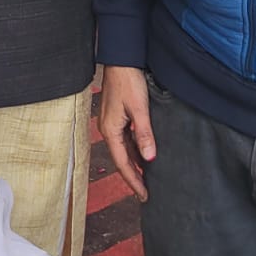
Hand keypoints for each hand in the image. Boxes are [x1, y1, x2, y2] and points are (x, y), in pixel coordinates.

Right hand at [100, 66, 154, 200]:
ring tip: (147, 178)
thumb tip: (148, 159)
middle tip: (147, 192)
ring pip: (123, 150)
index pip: (123, 163)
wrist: (121, 60)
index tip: (145, 196)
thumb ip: (144, 134)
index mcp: (110, 130)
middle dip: (133, 176)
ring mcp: (111, 123)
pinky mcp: (116, 116)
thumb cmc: (128, 81)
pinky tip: (143, 154)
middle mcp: (107, 129)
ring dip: (134, 163)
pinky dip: (134, 150)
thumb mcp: (139, 109)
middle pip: (121, 159)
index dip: (134, 181)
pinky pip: (125, 139)